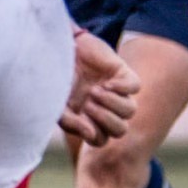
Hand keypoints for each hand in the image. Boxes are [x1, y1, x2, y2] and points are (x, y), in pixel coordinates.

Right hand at [59, 28, 138, 145]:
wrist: (55, 48)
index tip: (80, 117)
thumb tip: (91, 134)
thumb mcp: (55, 104)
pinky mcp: (121, 73)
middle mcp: (103, 107)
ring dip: (112, 104)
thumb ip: (70, 123)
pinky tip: (107, 83)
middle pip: (120, 130)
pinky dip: (122, 89)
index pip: (101, 139)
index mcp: (87, 118)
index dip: (94, 134)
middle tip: (89, 104)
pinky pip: (135, 87)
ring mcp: (114, 91)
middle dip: (106, 120)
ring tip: (95, 90)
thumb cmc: (52, 78)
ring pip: (130, 110)